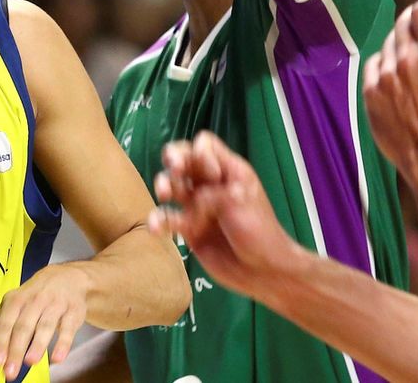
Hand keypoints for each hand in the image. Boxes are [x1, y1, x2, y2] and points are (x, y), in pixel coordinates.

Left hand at [0, 262, 90, 378]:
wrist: (69, 277)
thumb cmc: (37, 296)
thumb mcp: (18, 302)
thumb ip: (3, 319)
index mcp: (18, 299)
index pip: (6, 322)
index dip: (1, 342)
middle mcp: (36, 300)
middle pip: (24, 326)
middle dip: (16, 349)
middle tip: (10, 371)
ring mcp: (56, 305)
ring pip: (45, 326)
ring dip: (37, 345)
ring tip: (30, 362)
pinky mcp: (73, 312)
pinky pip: (68, 328)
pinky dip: (63, 344)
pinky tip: (58, 358)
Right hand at [148, 131, 296, 300]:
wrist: (263, 271)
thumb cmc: (260, 231)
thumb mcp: (240, 203)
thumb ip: (213, 193)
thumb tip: (193, 196)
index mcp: (228, 170)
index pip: (205, 145)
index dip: (201, 154)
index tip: (212, 175)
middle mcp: (209, 183)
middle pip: (183, 159)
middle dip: (174, 159)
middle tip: (174, 168)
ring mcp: (198, 206)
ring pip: (173, 186)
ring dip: (164, 185)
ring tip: (164, 194)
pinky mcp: (189, 229)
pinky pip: (169, 219)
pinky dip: (160, 220)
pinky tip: (155, 227)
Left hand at [363, 0, 417, 184]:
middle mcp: (407, 62)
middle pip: (402, 25)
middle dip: (412, 23)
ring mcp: (385, 76)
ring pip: (387, 45)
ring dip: (399, 46)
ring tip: (409, 60)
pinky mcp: (370, 92)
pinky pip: (373, 65)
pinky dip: (383, 64)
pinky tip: (391, 73)